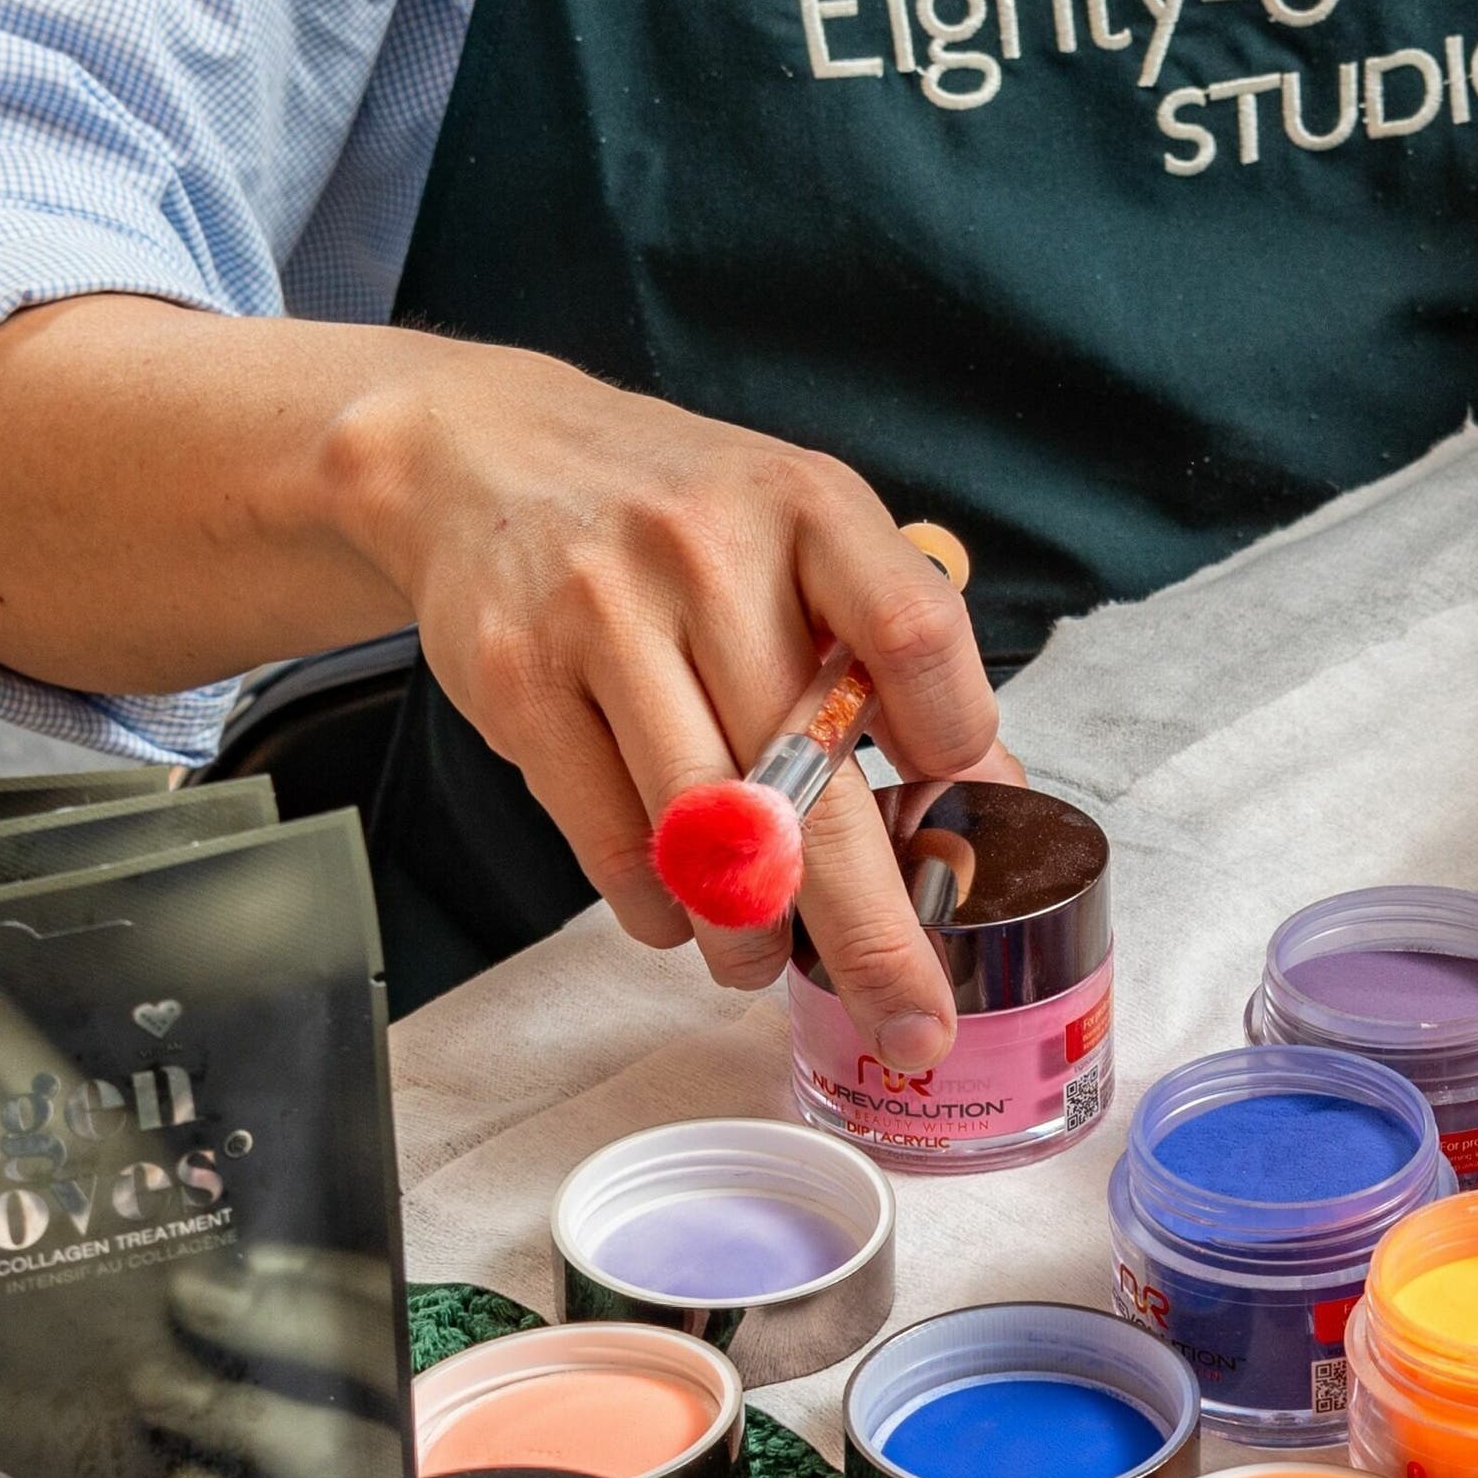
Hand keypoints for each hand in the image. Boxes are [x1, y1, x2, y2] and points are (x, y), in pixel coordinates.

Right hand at [322, 339, 1006, 1064]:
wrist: (489, 455)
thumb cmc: (681, 517)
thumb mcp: (807, 537)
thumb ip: (894, 655)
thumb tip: (988, 798)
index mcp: (809, 507)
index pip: (915, 633)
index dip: (955, 746)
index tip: (959, 827)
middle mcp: (708, 551)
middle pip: (812, 780)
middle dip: (876, 933)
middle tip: (915, 1022)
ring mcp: (602, 614)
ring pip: (704, 836)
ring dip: (753, 936)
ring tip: (767, 966)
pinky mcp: (521, 683)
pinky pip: (614, 846)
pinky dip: (664, 910)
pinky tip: (686, 912)